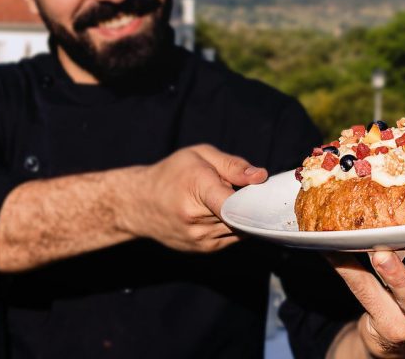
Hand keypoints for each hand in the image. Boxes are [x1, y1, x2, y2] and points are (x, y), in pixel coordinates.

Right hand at [123, 144, 266, 252]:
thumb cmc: (171, 174)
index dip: (254, 200)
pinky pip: (233, 237)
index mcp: (197, 189)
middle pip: (242, 215)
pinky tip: (222, 212)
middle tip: (247, 189)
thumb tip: (261, 177)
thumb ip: (233, 165)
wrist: (139, 204)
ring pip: (241, 228)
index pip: (232, 204)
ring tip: (227, 199)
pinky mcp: (204, 249)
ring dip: (243, 216)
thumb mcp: (199, 155)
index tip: (265, 194)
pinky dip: (235, 225)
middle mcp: (197, 220)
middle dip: (250, 203)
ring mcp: (200, 239)